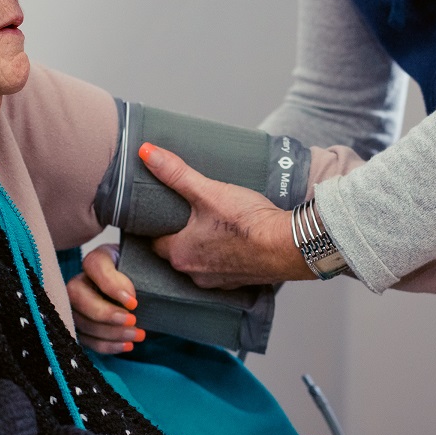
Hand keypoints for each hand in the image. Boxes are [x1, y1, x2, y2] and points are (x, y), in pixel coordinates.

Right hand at [66, 244, 145, 353]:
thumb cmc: (145, 278)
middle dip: (105, 313)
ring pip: (80, 320)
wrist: (148, 295)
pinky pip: (86, 339)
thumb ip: (140, 273)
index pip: (94, 265)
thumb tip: (130, 299)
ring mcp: (76, 305)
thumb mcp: (145, 269)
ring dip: (110, 332)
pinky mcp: (80, 326)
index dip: (110, 285)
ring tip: (137, 335)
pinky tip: (128, 345)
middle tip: (133, 321)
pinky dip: (107, 345)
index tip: (134, 302)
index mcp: (98, 259)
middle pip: (76, 294)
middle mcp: (81, 280)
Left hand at [139, 143, 312, 287]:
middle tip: (185, 214)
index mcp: (180, 254)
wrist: (288, 246)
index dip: (156, 226)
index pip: (154, 242)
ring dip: (203, 247)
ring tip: (211, 224)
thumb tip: (147, 153)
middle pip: (177, 252)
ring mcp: (218, 281)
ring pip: (200, 261)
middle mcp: (195, 273)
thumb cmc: (248, 223)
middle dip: (179, 235)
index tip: (159, 213)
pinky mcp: (240, 281)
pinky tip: (234, 240)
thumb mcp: (208, 191)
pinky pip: (223, 268)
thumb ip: (176, 173)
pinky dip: (225, 255)